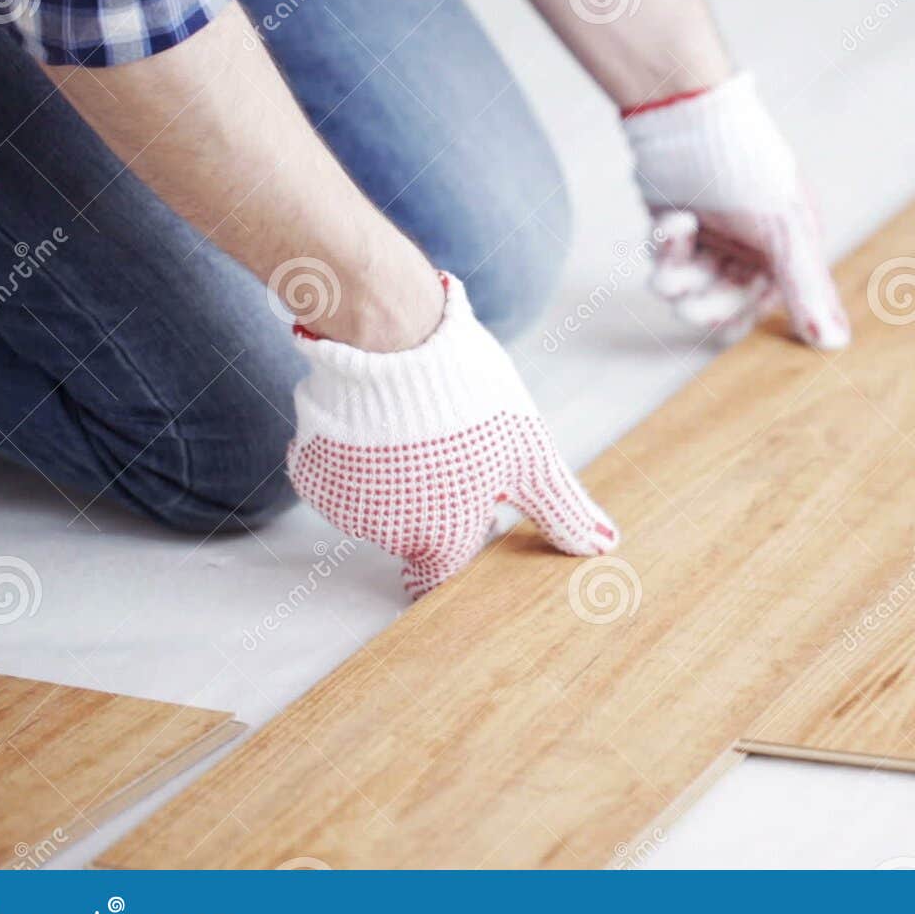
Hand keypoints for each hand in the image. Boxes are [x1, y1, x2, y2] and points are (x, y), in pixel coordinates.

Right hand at [287, 273, 617, 597]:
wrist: (391, 338)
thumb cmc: (472, 401)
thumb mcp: (532, 455)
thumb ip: (563, 510)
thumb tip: (604, 548)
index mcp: (440, 540)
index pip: (439, 575)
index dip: (455, 544)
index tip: (460, 515)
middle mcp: (385, 535)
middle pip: (410, 533)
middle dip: (429, 502)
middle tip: (450, 451)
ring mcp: (341, 501)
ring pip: (373, 502)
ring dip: (393, 475)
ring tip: (419, 426)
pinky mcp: (310, 467)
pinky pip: (335, 473)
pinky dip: (352, 454)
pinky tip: (376, 421)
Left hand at [624, 75, 849, 349]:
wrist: (686, 113)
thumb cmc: (746, 164)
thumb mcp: (785, 232)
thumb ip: (807, 291)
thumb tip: (837, 345)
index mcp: (788, 251)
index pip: (767, 310)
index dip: (745, 318)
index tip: (729, 321)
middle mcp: (751, 251)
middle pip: (722, 310)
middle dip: (705, 303)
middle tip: (693, 298)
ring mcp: (712, 242)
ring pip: (687, 292)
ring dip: (678, 274)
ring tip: (678, 237)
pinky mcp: (676, 233)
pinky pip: (665, 262)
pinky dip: (666, 244)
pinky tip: (673, 218)